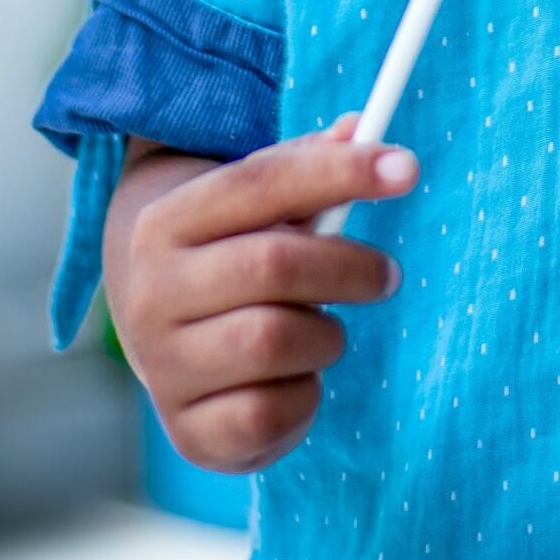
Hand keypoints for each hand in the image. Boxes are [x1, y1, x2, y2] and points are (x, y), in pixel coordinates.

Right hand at [103, 115, 416, 472]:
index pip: (260, 183)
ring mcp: (163, 368)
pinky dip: (305, 395)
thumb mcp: (257, 206)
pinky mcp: (189, 432)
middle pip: (274, 265)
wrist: (167, 343)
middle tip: (388, 274)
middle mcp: (150, 294)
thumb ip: (308, 166)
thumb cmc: (232, 256)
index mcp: (165, 223)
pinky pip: (270, 413)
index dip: (339, 171)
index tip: (408, 169)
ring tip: (327, 330)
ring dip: (327, 334)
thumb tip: (361, 128)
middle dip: (350, 267)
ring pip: (274, 340)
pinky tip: (300, 378)